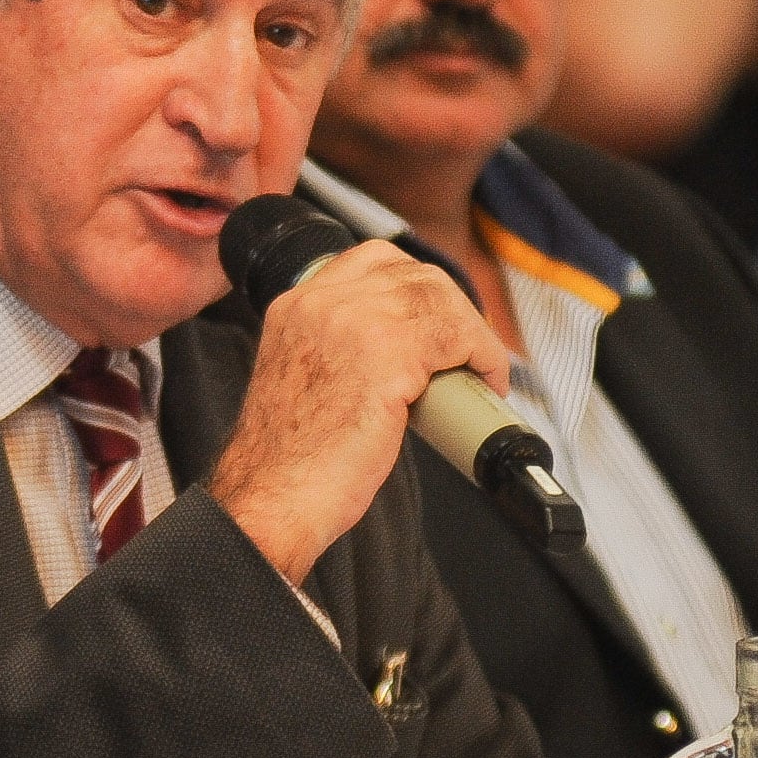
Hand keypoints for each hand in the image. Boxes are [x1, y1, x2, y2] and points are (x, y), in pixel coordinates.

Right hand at [209, 236, 508, 584]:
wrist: (271, 498)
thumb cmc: (289, 462)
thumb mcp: (304, 378)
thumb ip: (339, 350)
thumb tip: (406, 354)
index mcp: (296, 305)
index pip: (373, 259)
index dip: (419, 284)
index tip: (438, 318)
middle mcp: (321, 303)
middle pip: (415, 274)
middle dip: (454, 309)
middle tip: (469, 351)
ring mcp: (353, 323)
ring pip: (440, 299)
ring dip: (473, 334)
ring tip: (479, 371)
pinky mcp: (387, 356)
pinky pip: (458, 335)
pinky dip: (484, 355)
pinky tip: (485, 382)